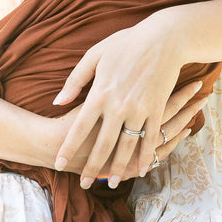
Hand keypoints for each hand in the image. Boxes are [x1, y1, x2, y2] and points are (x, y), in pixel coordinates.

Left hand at [52, 19, 203, 185]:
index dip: (68, 148)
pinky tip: (141, 169)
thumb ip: (75, 81)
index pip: (79, 128)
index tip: (59, 163)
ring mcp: (139, 110)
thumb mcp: (94, 56)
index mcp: (99, 93)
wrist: (163, 38)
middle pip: (102, 144)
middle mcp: (118, 106)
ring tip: (111, 182)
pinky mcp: (157, 110)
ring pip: (127, 147)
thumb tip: (57, 102)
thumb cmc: (126, 43)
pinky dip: (146, 156)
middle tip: (84, 184)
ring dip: (119, 167)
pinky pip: (151, 139)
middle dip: (93, 167)